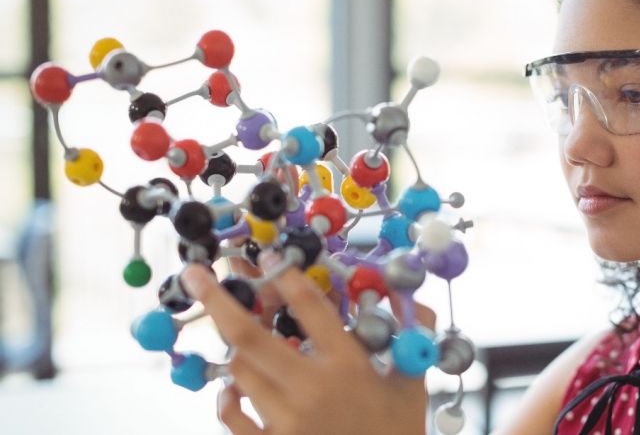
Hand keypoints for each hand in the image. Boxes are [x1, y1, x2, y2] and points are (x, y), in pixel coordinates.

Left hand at [181, 263, 435, 434]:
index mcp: (348, 366)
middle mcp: (311, 388)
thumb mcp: (411, 384)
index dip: (285, 275)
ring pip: (239, 371)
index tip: (269, 255)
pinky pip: (232, 417)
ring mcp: (286, 421)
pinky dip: (227, 399)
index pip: (310, 307)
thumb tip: (411, 297)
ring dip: (235, 350)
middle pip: (248, 336)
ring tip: (239, 338)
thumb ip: (409, 337)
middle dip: (217, 299)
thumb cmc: (398, 433)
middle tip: (195, 273)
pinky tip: (232, 390)